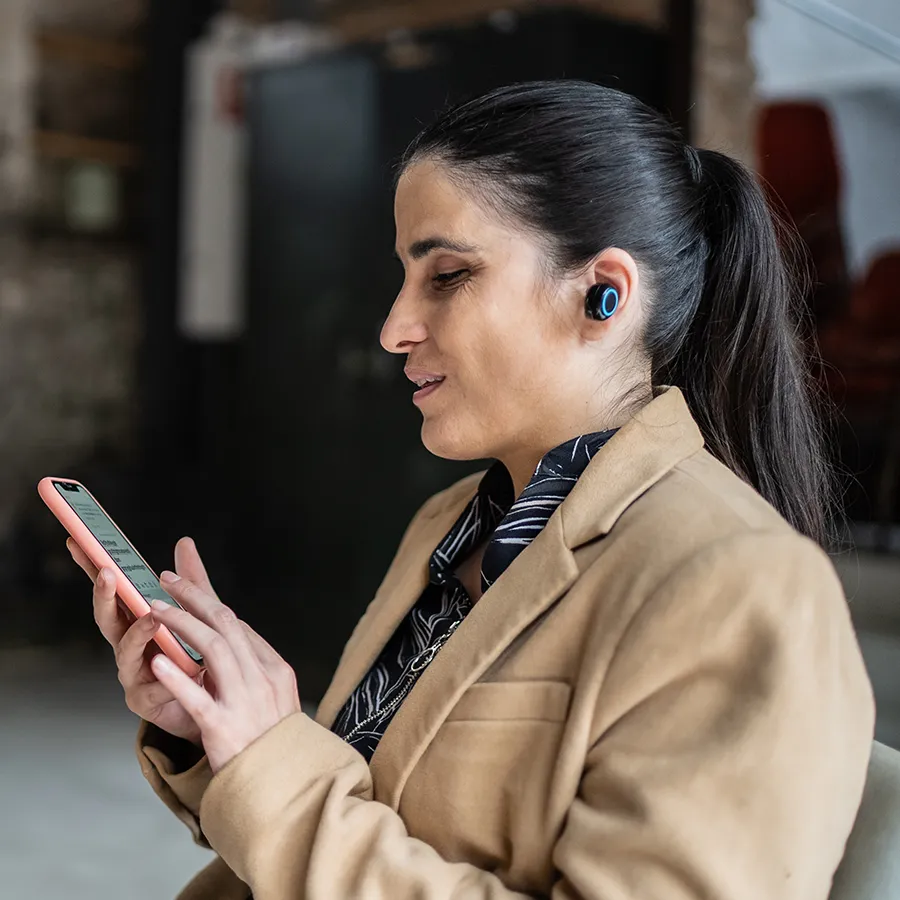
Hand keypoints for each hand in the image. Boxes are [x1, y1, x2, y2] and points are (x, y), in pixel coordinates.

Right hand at [68, 536, 216, 746]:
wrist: (210, 703)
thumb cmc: (194, 657)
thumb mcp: (197, 613)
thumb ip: (189, 581)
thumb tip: (184, 542)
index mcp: (136, 621)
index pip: (112, 591)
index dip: (93, 567)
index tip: (79, 542)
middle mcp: (128, 645)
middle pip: (108, 618)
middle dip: (105, 596)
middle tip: (108, 574)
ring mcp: (133, 672)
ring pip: (127, 651)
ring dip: (137, 632)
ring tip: (151, 617)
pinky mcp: (145, 700)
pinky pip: (153, 687)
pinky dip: (164, 677)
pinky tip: (175, 668)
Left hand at [147, 571, 300, 772]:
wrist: (281, 788)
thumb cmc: (272, 744)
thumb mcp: (275, 699)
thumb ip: (255, 668)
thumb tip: (232, 637)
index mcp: (275, 670)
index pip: (239, 626)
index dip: (209, 603)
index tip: (185, 588)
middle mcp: (262, 680)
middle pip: (226, 626)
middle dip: (194, 598)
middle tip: (166, 581)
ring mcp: (244, 703)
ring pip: (214, 650)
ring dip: (182, 624)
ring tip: (155, 610)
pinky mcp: (224, 729)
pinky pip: (198, 698)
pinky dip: (178, 678)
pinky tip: (158, 662)